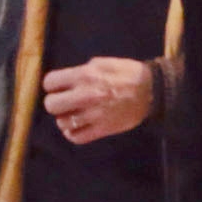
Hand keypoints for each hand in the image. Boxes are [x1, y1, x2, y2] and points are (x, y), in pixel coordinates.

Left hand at [40, 57, 156, 144]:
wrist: (152, 91)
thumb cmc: (127, 74)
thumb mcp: (102, 63)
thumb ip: (82, 70)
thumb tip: (66, 80)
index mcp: (84, 76)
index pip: (50, 82)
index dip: (52, 85)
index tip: (58, 88)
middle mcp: (85, 95)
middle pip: (51, 105)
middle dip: (54, 103)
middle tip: (63, 103)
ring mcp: (94, 114)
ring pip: (62, 123)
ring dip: (64, 119)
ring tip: (72, 115)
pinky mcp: (102, 129)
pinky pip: (76, 137)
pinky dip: (72, 134)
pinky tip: (76, 128)